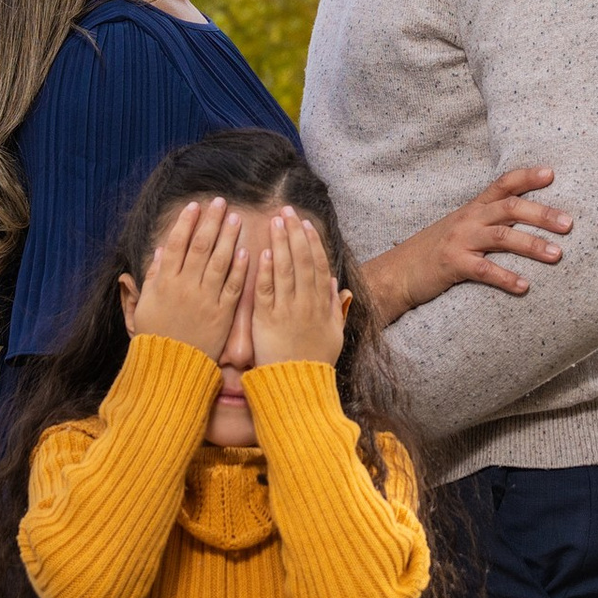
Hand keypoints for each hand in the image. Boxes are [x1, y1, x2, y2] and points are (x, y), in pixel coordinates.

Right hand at [119, 195, 245, 361]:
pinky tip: (246, 251)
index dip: (186, 222)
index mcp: (165, 282)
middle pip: (201, 246)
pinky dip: (240, 269)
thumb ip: (153, 276)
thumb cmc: (155, 335)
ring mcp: (205, 299)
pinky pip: (233, 287)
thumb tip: (160, 250)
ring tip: (235, 218)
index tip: (195, 205)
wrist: (170, 366)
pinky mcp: (222, 314)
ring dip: (228, 237)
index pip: (177, 244)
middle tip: (221, 202)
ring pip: (220, 262)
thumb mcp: (145, 304)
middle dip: (211, 221)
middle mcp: (185, 286)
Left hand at [248, 209, 349, 368]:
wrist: (298, 386)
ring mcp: (286, 310)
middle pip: (301, 261)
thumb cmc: (315, 362)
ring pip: (284, 270)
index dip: (312, 242)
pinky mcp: (267, 320)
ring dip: (280, 244)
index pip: (317, 265)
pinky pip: (266, 291)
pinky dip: (265, 272)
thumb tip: (333, 284)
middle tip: (286, 211)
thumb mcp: (334, 334)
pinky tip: (262, 253)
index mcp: (321, 305)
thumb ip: (334, 308)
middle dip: (294, 234)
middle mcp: (305, 303)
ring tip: (274, 222)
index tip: (304, 223)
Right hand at [359, 165, 571, 324]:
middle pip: (509, 208)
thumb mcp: (459, 229)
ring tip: (557, 255)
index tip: (551, 173)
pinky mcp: (452, 265)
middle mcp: (468, 220)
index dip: (526, 176)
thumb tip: (524, 223)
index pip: (502, 184)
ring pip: (502, 236)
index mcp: (472, 209)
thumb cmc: (432, 253)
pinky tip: (524, 287)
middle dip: (542, 213)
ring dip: (532, 245)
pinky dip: (506, 278)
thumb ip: (486, 222)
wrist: (396, 273)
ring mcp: (459, 241)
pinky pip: (484, 270)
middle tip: (569, 223)